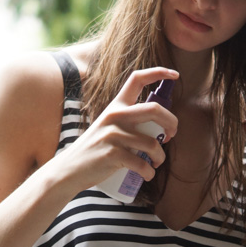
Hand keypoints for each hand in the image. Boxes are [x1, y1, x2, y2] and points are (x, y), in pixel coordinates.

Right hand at [56, 67, 179, 191]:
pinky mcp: (112, 154)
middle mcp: (115, 116)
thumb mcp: (108, 126)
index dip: (159, 72)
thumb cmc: (96, 149)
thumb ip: (128, 121)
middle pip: (154, 110)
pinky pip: (142, 163)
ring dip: (160, 157)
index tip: (175, 75)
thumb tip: (161, 127)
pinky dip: (149, 172)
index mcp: (116, 106)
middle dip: (172, 122)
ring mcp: (113, 135)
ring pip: (152, 143)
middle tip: (171, 135)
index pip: (137, 78)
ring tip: (156, 163)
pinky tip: (147, 174)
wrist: (70, 169)